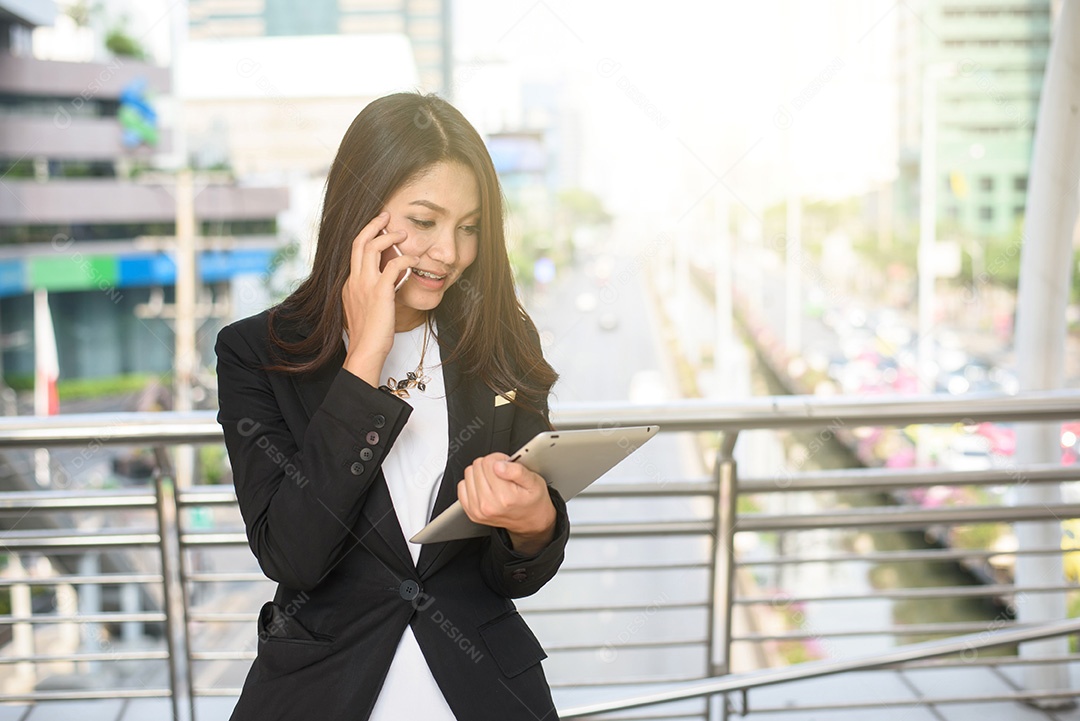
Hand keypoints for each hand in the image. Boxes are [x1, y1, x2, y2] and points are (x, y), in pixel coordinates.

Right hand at [341, 212, 417, 385]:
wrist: (365, 351)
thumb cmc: (368, 335)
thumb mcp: (364, 309)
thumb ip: (370, 294)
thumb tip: (386, 285)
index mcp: (349, 284)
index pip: (355, 252)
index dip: (366, 236)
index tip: (377, 227)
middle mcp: (353, 281)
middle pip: (359, 242)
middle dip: (373, 225)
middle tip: (386, 215)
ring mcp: (365, 285)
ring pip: (372, 247)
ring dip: (388, 235)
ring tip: (402, 232)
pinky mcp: (380, 293)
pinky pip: (393, 266)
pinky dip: (405, 258)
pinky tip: (414, 259)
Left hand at [458, 453, 556, 554]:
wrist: (530, 520)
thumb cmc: (532, 501)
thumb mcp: (534, 482)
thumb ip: (517, 471)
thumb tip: (498, 465)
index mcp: (504, 497)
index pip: (489, 462)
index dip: (499, 459)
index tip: (506, 465)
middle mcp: (488, 505)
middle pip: (477, 466)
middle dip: (490, 466)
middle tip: (502, 474)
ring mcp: (478, 510)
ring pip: (469, 474)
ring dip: (481, 474)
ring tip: (495, 481)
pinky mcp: (471, 512)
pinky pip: (462, 486)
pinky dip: (472, 483)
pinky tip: (485, 487)